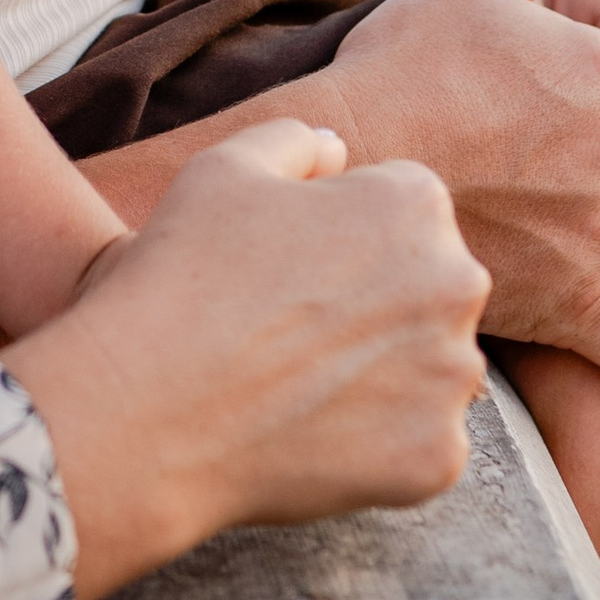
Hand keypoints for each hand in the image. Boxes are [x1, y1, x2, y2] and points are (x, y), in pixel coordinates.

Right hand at [8, 120, 491, 599]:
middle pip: (429, 290)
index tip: (289, 273)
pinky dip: (380, 448)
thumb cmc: (177, 279)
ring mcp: (452, 376)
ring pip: (432, 370)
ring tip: (298, 385)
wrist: (143, 412)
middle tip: (293, 332)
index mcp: (414, 203)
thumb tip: (339, 155)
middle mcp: (456, 283)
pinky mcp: (439, 457)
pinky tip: (313, 436)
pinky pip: (425, 446)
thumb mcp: (221, 169)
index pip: (400, 214)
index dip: (338, 240)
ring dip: (386, 377)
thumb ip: (295, 142)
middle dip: (377, 305)